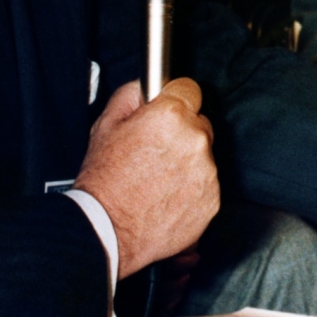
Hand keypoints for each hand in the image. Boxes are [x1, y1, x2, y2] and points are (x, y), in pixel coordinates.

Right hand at [74, 79, 218, 277]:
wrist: (107, 230)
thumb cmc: (104, 181)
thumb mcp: (105, 124)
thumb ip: (131, 95)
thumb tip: (148, 86)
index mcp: (170, 116)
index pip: (190, 89)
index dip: (175, 98)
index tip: (167, 109)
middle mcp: (195, 141)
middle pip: (199, 123)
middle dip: (181, 132)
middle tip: (154, 151)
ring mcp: (207, 172)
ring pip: (203, 155)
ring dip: (187, 162)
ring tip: (156, 179)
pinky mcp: (212, 200)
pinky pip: (206, 184)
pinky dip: (191, 188)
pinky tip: (165, 196)